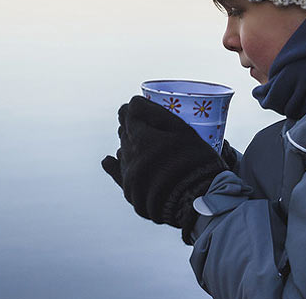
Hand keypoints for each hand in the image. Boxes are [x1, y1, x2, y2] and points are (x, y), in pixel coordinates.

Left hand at [101, 96, 226, 242]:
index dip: (135, 108)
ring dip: (130, 144)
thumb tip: (132, 103)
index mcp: (141, 138)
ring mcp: (129, 176)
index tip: (141, 108)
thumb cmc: (196, 160)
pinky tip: (107, 160)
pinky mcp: (132, 193)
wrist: (198, 202)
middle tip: (147, 124)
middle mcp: (130, 157)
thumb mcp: (182, 130)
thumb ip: (156, 114)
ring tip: (145, 144)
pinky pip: (117, 175)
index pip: (127, 113)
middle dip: (133, 126)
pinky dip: (114, 165)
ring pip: (123, 151)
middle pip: (124, 132)